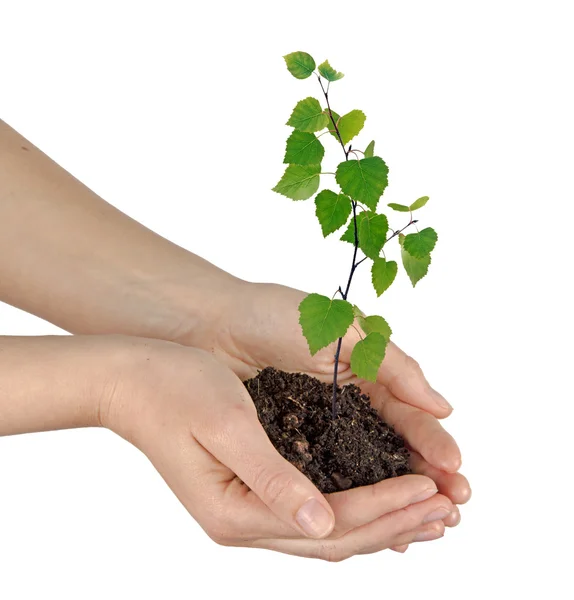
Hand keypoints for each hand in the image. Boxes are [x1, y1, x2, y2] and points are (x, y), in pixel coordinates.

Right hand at [105, 337, 453, 559]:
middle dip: (395, 522)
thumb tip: (324, 522)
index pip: (330, 521)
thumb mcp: (226, 425)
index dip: (384, 506)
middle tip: (447, 508)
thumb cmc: (175, 391)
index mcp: (235, 511)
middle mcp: (243, 523)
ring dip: (381, 522)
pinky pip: (314, 515)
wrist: (133, 382)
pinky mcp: (251, 492)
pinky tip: (380, 505)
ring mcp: (246, 512)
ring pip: (329, 532)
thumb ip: (273, 478)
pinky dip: (354, 510)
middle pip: (336, 538)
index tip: (430, 487)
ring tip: (428, 515)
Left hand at [172, 281, 470, 546]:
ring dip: (395, 496)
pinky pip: (325, 476)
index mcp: (368, 374)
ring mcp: (320, 429)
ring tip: (423, 526)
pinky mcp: (290, 446)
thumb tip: (442, 407)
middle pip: (395, 450)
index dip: (433, 444)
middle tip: (454, 509)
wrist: (214, 324)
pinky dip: (349, 497)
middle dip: (426, 478)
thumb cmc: (276, 316)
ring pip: (365, 469)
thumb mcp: (344, 331)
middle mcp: (350, 407)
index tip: (455, 473)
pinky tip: (370, 521)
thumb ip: (393, 366)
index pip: (409, 417)